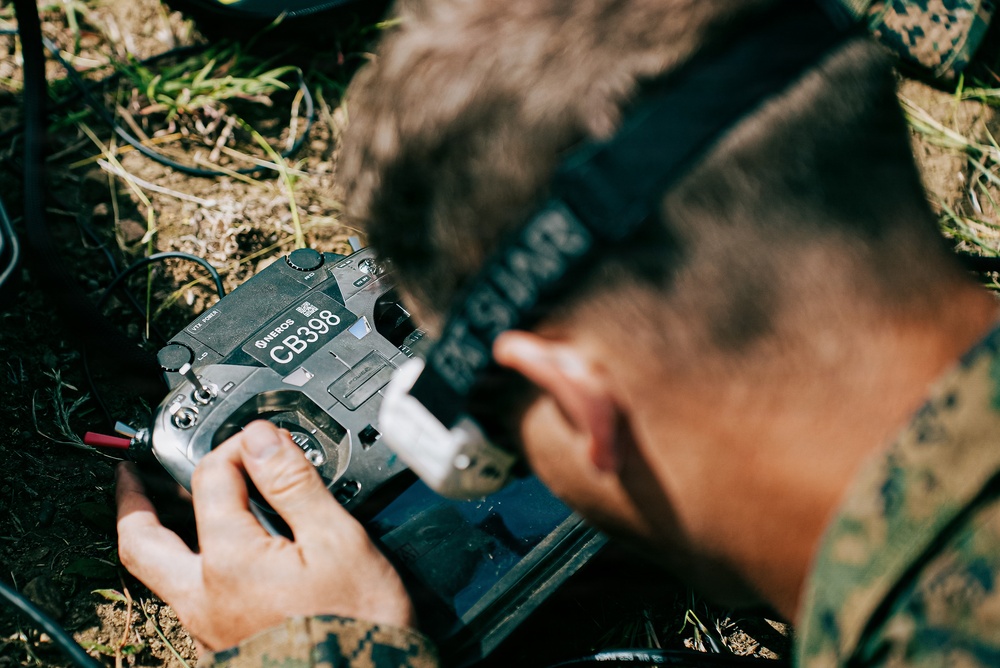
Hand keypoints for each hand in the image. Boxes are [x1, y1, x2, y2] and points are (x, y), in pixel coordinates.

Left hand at [116, 420, 414, 650]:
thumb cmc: (358, 623)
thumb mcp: (338, 540)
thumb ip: (294, 485)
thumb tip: (261, 439)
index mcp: (230, 563)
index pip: (212, 480)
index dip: (236, 447)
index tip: (260, 438)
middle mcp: (206, 599)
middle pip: (143, 542)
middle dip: (133, 503)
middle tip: (131, 476)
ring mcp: (211, 629)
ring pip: (164, 575)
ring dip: (160, 537)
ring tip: (169, 513)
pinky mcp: (228, 647)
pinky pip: (191, 599)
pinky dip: (193, 567)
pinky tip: (218, 559)